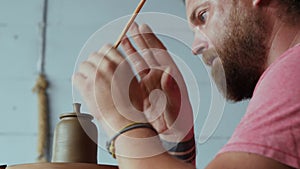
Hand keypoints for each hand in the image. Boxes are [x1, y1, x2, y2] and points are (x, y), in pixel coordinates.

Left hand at [73, 45, 146, 135]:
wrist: (125, 122)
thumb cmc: (131, 107)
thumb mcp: (134, 83)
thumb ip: (123, 70)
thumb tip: (113, 65)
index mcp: (122, 65)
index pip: (107, 48)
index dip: (103, 55)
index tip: (101, 62)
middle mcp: (109, 67)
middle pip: (93, 56)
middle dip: (93, 65)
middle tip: (95, 75)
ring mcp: (96, 76)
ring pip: (83, 65)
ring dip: (85, 73)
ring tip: (90, 84)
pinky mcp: (86, 86)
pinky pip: (76, 77)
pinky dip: (78, 82)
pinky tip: (84, 89)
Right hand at [121, 23, 193, 140]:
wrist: (173, 134)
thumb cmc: (178, 122)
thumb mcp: (175, 108)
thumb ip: (171, 90)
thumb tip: (167, 71)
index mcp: (169, 77)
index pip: (159, 53)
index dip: (151, 40)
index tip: (144, 27)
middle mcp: (159, 77)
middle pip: (148, 54)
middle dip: (140, 40)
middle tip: (131, 26)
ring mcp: (150, 84)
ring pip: (140, 62)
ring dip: (132, 49)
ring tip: (123, 37)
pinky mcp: (142, 91)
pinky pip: (134, 75)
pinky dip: (128, 65)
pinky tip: (121, 58)